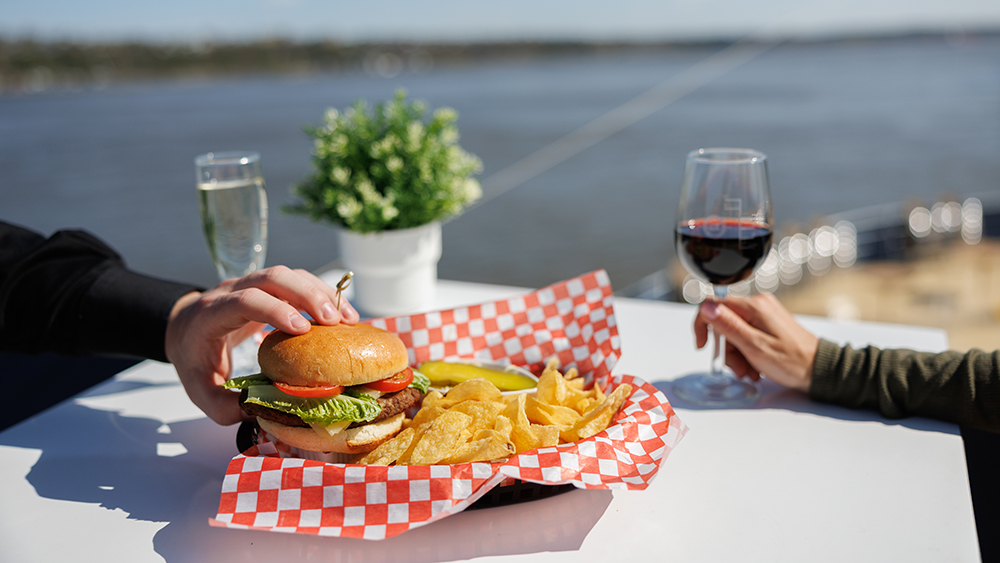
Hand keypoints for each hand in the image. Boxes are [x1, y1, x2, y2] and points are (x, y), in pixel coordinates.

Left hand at [164, 266, 358, 424]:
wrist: (184, 328)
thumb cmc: (194, 358)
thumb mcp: (198, 388)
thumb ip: (222, 405)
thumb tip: (257, 411)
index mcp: (212, 314)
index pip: (245, 301)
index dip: (275, 311)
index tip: (303, 330)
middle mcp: (232, 290)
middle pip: (272, 277)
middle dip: (307, 295)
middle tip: (335, 321)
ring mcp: (251, 283)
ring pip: (289, 275)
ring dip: (321, 293)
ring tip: (348, 320)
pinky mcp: (269, 287)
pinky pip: (297, 280)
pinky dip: (322, 293)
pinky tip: (341, 314)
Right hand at [693, 293, 817, 391]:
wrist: (819, 369)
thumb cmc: (792, 361)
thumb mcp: (755, 346)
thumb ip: (728, 325)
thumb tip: (706, 307)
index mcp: (754, 306)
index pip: (713, 304)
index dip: (703, 325)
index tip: (703, 345)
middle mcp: (758, 305)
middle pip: (724, 322)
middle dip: (726, 349)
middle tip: (738, 369)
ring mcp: (764, 314)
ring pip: (734, 331)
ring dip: (737, 355)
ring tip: (749, 372)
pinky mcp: (768, 323)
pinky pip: (746, 334)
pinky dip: (746, 352)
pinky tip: (755, 367)